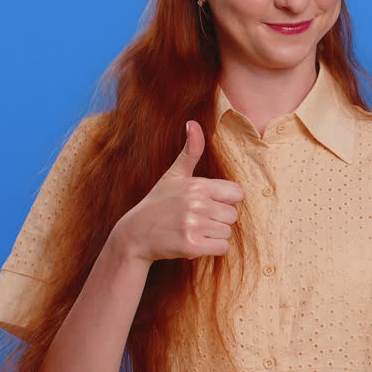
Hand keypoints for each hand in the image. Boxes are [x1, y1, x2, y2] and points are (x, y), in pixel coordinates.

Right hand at [113, 120, 243, 263]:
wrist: (134, 234)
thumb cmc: (158, 203)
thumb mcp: (173, 175)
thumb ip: (190, 151)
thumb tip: (193, 122)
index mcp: (197, 185)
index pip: (237, 194)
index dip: (225, 200)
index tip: (208, 203)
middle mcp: (196, 203)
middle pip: (233, 215)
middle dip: (219, 219)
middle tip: (197, 219)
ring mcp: (193, 225)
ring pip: (227, 232)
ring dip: (215, 235)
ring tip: (194, 230)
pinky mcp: (190, 246)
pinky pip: (222, 248)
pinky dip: (212, 249)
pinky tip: (196, 243)